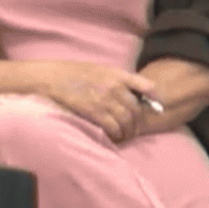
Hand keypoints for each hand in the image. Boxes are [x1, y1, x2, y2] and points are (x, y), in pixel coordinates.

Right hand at [30, 60, 160, 144]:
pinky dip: (116, 135)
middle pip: (137, 109)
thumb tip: (133, 93)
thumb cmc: (75, 73)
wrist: (52, 77)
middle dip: (138, 123)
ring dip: (128, 132)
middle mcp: (115, 87)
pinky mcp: (94, 112)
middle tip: (134, 130)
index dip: (154, 99)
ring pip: (127, 120)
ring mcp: (105, 100)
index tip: (156, 108)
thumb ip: (118, 80)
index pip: (147, 86)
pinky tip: (114, 138)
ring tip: (125, 136)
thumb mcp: (101, 69)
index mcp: (119, 75)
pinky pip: (113, 127)